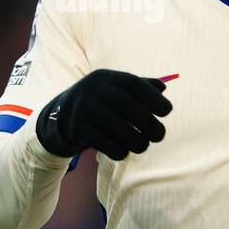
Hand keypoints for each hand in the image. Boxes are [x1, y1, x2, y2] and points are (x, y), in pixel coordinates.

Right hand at [36, 69, 171, 159]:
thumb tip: (163, 89)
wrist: (61, 116)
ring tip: (143, 146)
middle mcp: (93, 89)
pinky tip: (124, 151)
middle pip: (125, 103)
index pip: (133, 83)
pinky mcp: (76, 128)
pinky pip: (102, 141)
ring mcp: (82, 108)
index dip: (153, 98)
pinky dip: (118, 149)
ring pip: (114, 125)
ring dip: (135, 139)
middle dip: (147, 122)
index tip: (167, 112)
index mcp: (107, 77)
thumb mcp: (116, 91)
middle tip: (160, 135)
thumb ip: (140, 88)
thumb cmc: (101, 103)